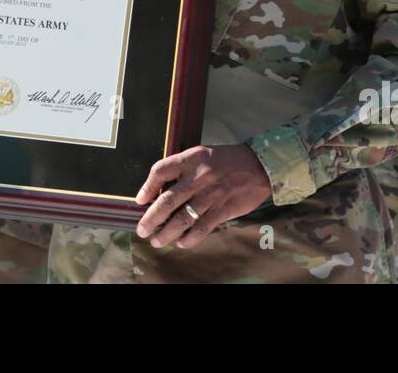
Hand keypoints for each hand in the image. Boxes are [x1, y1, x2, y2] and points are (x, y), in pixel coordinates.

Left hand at [133, 144, 272, 249]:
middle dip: (152, 219)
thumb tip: (159, 191)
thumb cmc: (224, 160)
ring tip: (157, 241)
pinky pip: (202, 228)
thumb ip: (182, 168)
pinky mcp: (223, 209)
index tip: (139, 200)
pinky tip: (181, 242)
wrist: (258, 166)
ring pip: (183, 218)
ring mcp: (211, 195)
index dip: (147, 186)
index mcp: (191, 159)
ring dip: (167, 233)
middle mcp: (199, 177)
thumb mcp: (201, 154)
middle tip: (142, 230)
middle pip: (168, 200)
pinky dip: (190, 238)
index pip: (161, 170)